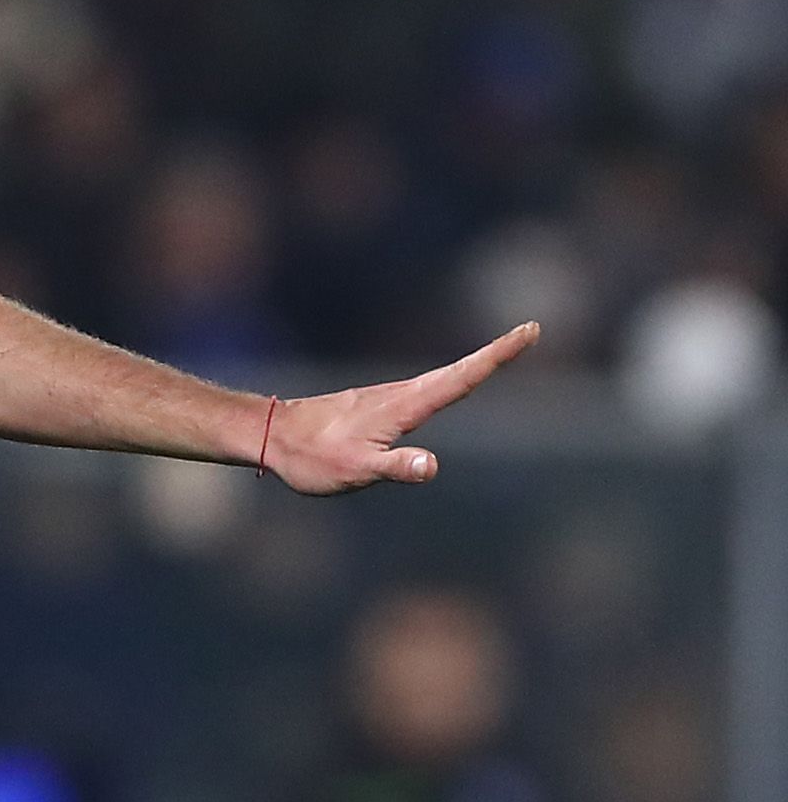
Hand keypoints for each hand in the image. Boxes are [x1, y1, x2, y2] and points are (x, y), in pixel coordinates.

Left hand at [263, 322, 540, 494]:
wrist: (271, 436)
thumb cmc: (312, 458)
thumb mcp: (354, 470)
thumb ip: (394, 467)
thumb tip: (431, 466)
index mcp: (404, 407)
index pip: (461, 379)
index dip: (497, 356)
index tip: (529, 330)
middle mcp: (401, 395)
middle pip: (459, 372)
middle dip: (496, 353)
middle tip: (531, 331)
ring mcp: (388, 398)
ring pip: (441, 379)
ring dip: (476, 364)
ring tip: (506, 351)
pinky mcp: (377, 406)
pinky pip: (424, 389)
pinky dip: (449, 380)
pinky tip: (450, 384)